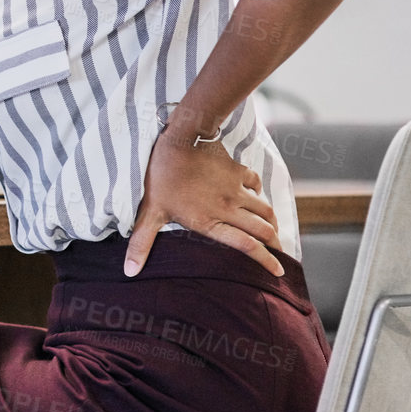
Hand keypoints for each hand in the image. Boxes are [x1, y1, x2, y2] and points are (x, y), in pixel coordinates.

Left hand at [125, 124, 282, 276]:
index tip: (278, 272)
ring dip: (272, 222)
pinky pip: (256, 184)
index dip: (266, 261)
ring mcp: (235, 189)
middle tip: (280, 254)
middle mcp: (228, 209)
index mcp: (210, 223)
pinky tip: (257, 197)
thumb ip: (142, 244)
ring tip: (273, 231)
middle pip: (263, 231)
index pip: (247, 247)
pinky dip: (260, 193)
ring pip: (265, 210)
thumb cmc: (160, 178)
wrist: (177, 140)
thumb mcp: (150, 212)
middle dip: (276, 245)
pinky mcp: (237, 171)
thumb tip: (129, 272)